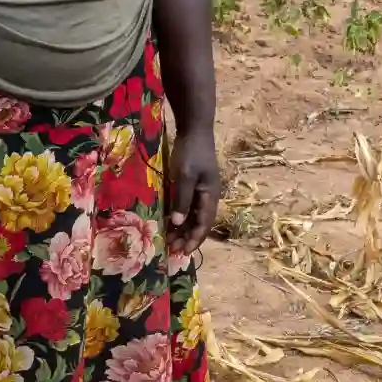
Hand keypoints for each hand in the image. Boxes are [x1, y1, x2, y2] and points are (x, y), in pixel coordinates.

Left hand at [163, 126, 221, 255]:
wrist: (195, 129)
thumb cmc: (190, 152)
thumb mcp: (184, 176)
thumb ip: (182, 199)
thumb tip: (177, 223)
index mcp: (211, 196)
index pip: (204, 224)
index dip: (194, 239)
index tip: (183, 252)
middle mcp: (209, 197)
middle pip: (200, 223)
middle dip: (188, 237)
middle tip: (172, 249)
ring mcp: (202, 191)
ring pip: (194, 216)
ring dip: (183, 229)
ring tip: (170, 240)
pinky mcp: (194, 185)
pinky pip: (189, 207)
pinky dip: (181, 216)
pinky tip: (170, 223)